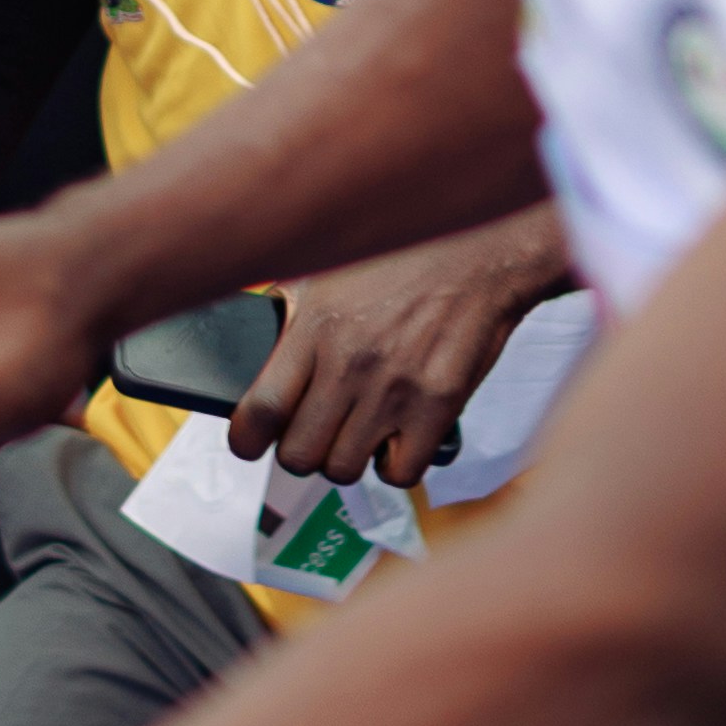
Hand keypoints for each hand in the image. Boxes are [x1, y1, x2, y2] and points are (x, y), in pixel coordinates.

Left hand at [232, 211, 571, 491]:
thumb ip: (288, 312)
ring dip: (344, 458)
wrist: (478, 252)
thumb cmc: (401, 257)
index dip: (246, 439)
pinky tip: (396, 437)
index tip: (250, 442)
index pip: (261, 410)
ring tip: (355, 432)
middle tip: (312, 432)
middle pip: (298, 454)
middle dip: (299, 450)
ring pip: (343, 470)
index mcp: (314, 327)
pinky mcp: (438, 407)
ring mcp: (395, 390)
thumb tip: (253, 345)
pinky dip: (393, 465)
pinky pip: (400, 474)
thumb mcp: (327, 271)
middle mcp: (350, 364)